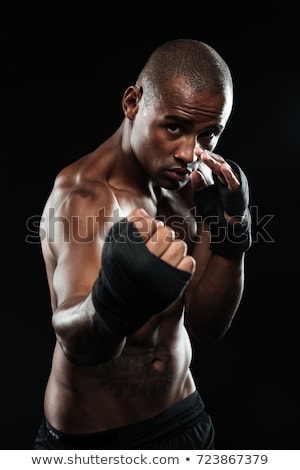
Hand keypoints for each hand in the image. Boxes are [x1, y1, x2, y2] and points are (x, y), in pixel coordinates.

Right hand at [92, 209, 194, 335]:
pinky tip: (171, 268)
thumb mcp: (115, 247)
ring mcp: (160, 274)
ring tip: (164, 258)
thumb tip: (143, 213)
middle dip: (161, 236)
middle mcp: (143, 262)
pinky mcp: (174, 285)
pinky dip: (182, 264)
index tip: (143, 236)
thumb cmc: (119, 271)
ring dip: (173, 249)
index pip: (146, 223)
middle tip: (155, 247)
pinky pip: (188, 262)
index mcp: (127, 250)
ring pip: (179, 246)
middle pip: (166, 232)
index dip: (146, 227)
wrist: (121, 305)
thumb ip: (128, 227)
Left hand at [190, 150, 251, 258]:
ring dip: (215, 162)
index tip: (194, 152)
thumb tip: (193, 172)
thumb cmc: (215, 211)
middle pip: (218, 164)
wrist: (225, 227)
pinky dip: (229, 174)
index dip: (204, 157)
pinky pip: (234, 182)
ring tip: (205, 155)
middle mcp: (228, 178)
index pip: (212, 164)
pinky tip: (223, 167)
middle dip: (208, 157)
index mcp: (220, 178)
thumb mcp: (202, 196)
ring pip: (224, 170)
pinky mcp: (238, 192)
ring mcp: (234, 184)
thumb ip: (198, 185)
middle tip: (197, 150)